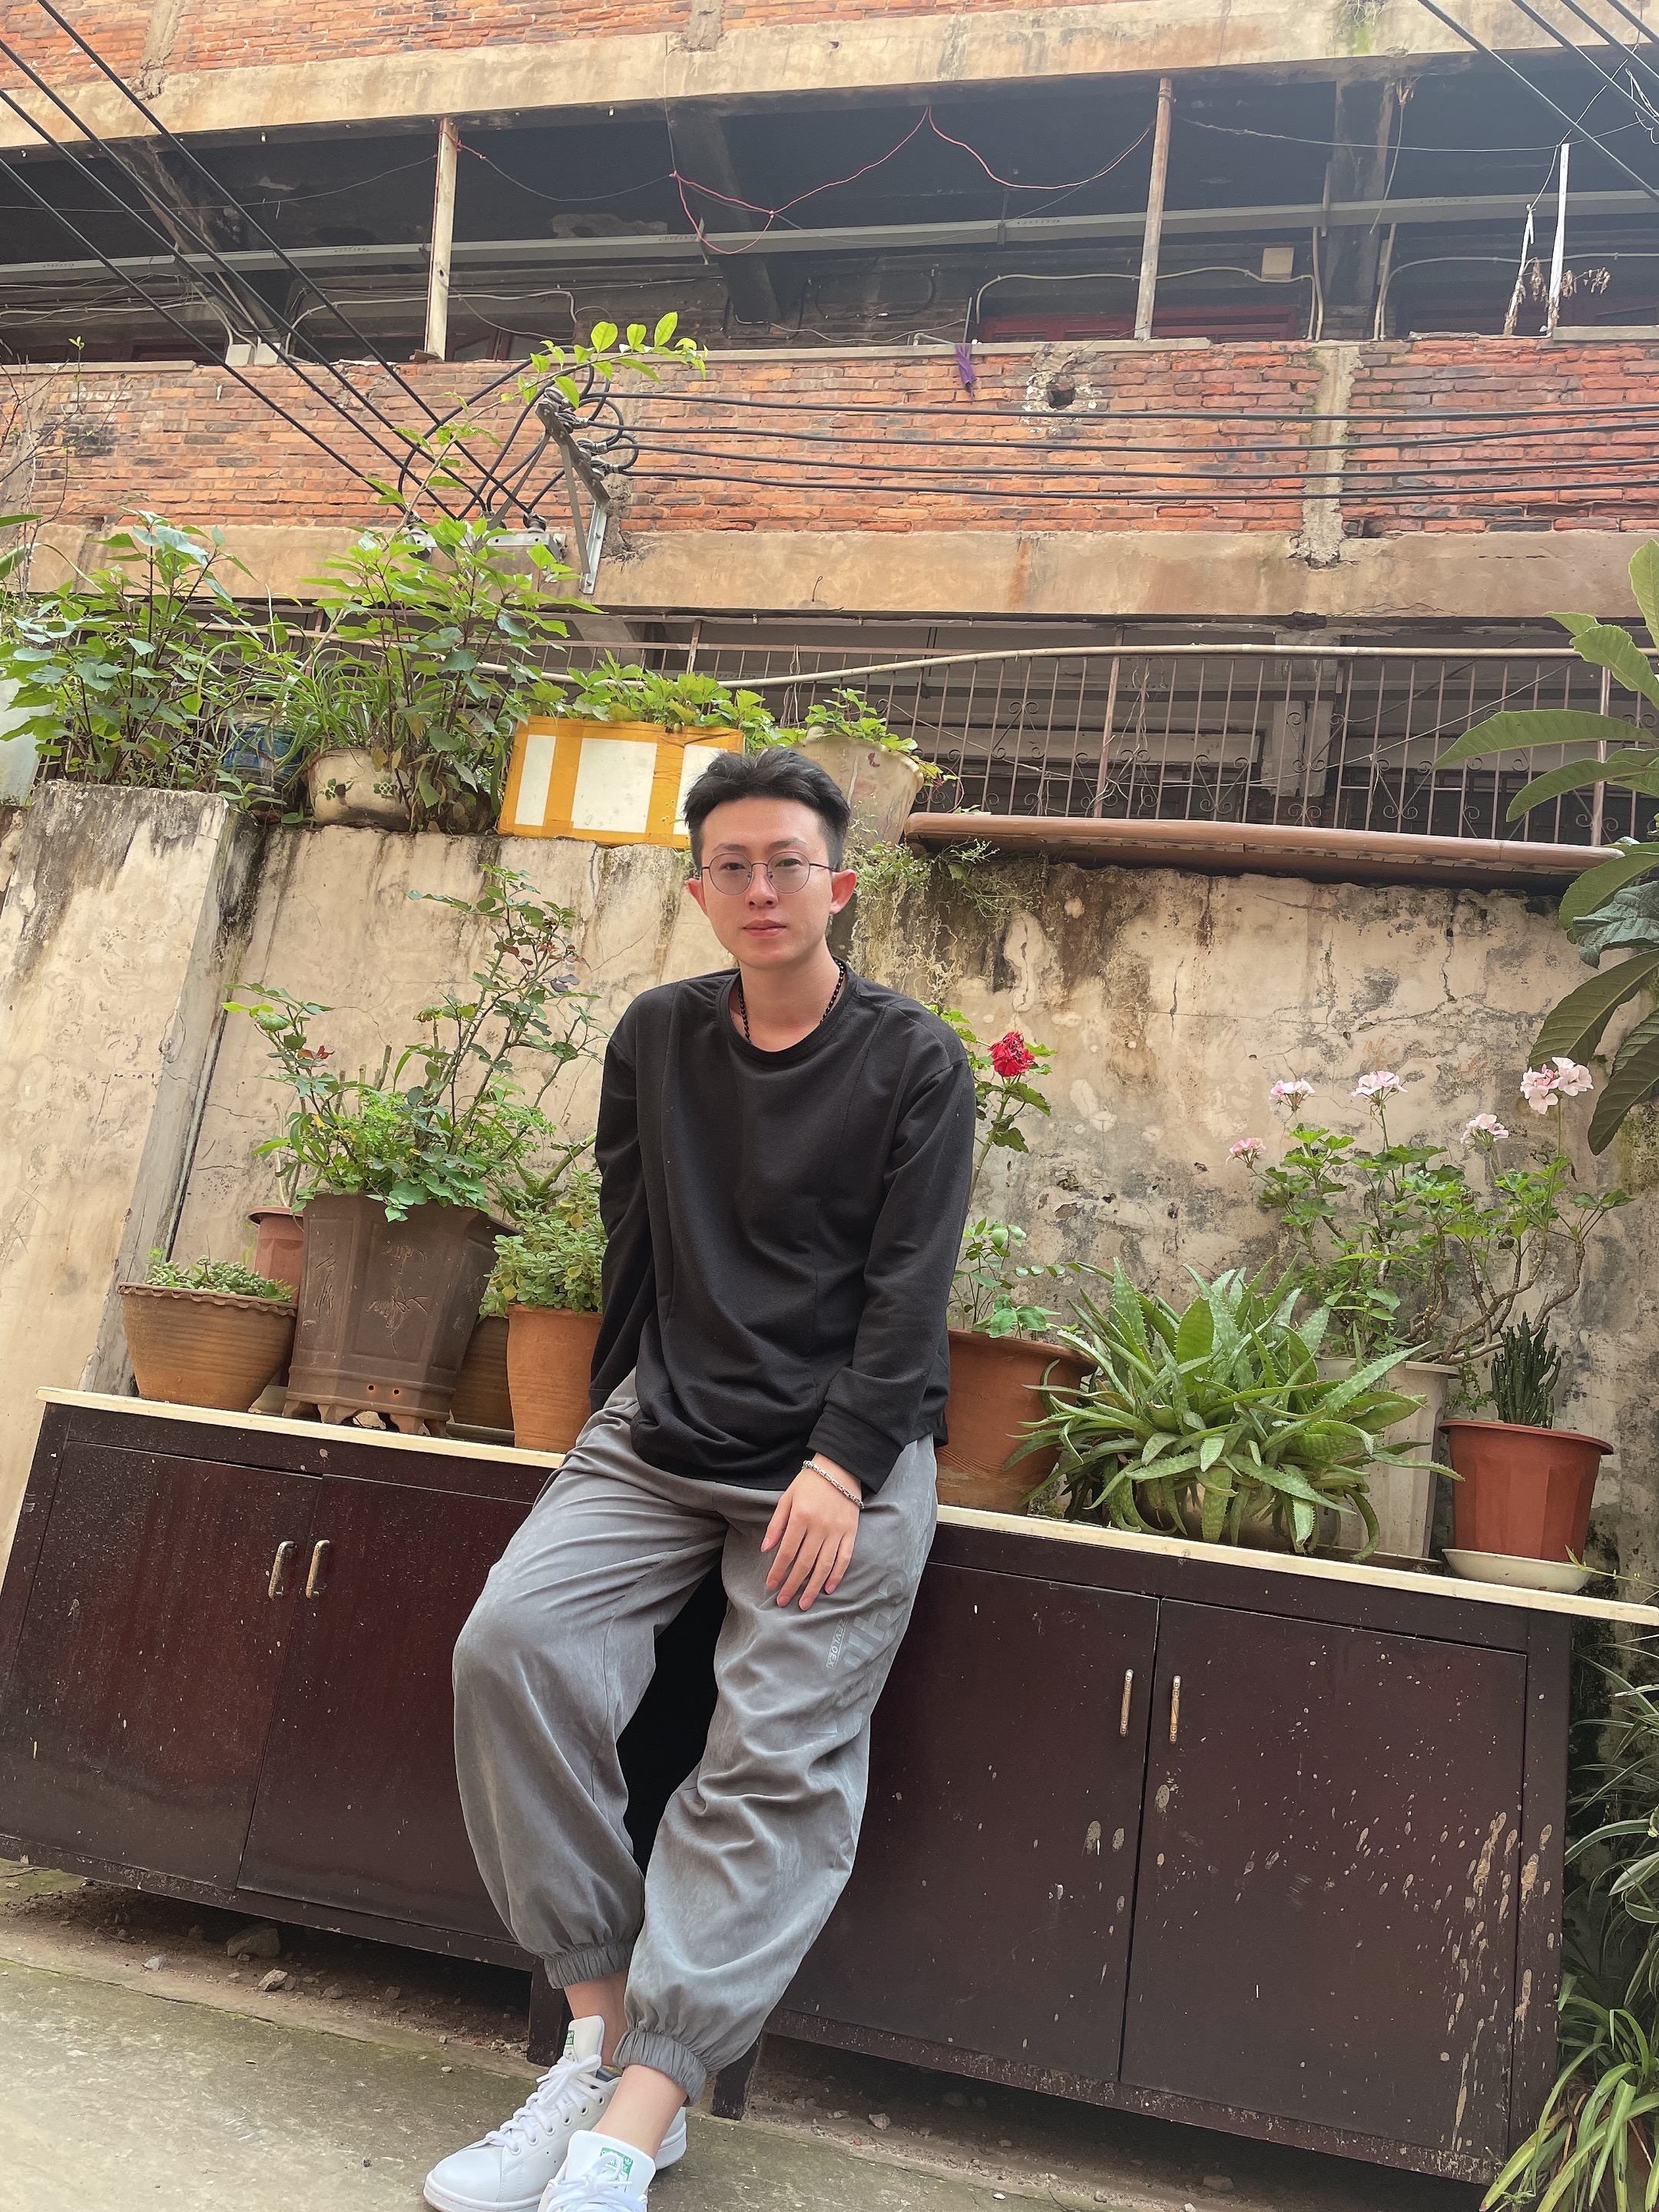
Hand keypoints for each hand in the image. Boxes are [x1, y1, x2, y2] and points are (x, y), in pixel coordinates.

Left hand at [761, 1458, 863, 1610]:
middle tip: (783, 1602)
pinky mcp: (851, 1532)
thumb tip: (766, 1549)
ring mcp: (837, 1531)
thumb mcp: (787, 1498)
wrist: (840, 1468)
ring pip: (824, 1565)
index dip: (778, 1571)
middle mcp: (820, 1526)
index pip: (787, 1551)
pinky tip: (828, 1588)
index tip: (771, 1585)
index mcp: (801, 1517)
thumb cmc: (809, 1483)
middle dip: (792, 1585)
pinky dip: (837, 1575)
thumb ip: (776, 1524)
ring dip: (813, 1587)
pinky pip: (844, 1558)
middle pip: (804, 1563)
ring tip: (804, 1604)